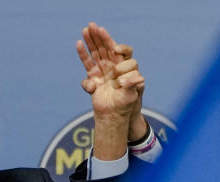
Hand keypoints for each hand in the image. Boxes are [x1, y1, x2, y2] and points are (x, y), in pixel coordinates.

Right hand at [77, 22, 147, 139]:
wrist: (112, 116)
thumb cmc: (125, 106)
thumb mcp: (131, 96)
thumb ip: (133, 86)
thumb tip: (140, 78)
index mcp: (125, 69)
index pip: (123, 53)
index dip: (120, 48)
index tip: (115, 49)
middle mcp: (114, 67)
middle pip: (107, 48)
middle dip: (101, 37)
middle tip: (94, 26)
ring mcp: (103, 71)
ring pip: (96, 52)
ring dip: (91, 40)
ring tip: (87, 28)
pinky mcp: (93, 77)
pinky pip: (87, 62)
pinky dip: (83, 53)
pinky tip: (79, 43)